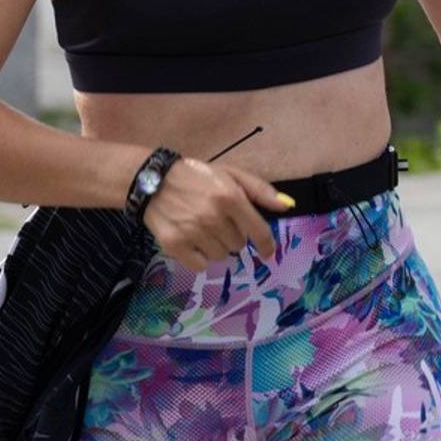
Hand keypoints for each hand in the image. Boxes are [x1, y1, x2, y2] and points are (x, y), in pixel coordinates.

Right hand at [142, 158, 289, 269]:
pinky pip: (199, 266)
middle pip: (238, 245)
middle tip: (218, 221)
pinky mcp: (174, 245)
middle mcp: (213, 217)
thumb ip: (261, 191)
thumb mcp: (232, 175)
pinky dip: (198, 257)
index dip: (266, 245)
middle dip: (232, 235)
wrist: (154, 180)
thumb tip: (287, 206)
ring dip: (215, 246)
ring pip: (220, 256)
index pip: (258, 231)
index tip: (268, 252)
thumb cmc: (198, 177)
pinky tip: (191, 240)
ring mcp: (193, 232)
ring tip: (203, 228)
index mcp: (231, 197)